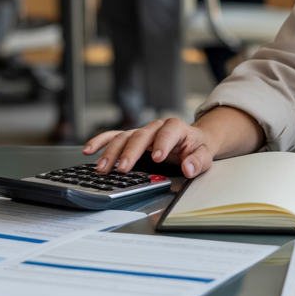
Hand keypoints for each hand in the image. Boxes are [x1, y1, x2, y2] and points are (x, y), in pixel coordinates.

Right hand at [82, 106, 264, 178]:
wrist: (192, 141)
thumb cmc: (197, 148)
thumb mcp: (205, 155)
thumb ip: (198, 161)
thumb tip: (188, 168)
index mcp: (176, 127)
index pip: (168, 132)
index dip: (163, 143)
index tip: (157, 158)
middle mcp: (156, 127)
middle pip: (141, 136)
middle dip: (130, 152)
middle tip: (123, 168)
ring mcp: (143, 132)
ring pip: (124, 137)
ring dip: (112, 152)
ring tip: (102, 168)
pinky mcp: (132, 138)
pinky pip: (114, 136)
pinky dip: (101, 142)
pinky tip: (89, 149)